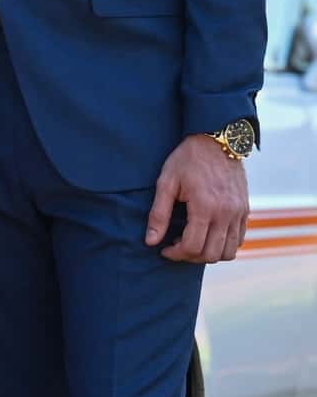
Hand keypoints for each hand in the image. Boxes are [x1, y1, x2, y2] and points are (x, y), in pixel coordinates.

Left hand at [145, 135, 249, 262]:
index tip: (164, 249)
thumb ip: (159, 214)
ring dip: (209, 254)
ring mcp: (239, 213)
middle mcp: (226, 213)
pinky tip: (208, 235)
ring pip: (228, 252)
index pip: (192, 247)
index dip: (175, 254)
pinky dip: (224, 245)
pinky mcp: (245, 210)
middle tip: (177, 246)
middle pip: (211, 254)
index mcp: (205, 206)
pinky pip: (239, 240)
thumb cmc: (188, 159)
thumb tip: (151, 241)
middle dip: (190, 256)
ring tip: (193, 242)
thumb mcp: (167, 182)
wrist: (217, 139)